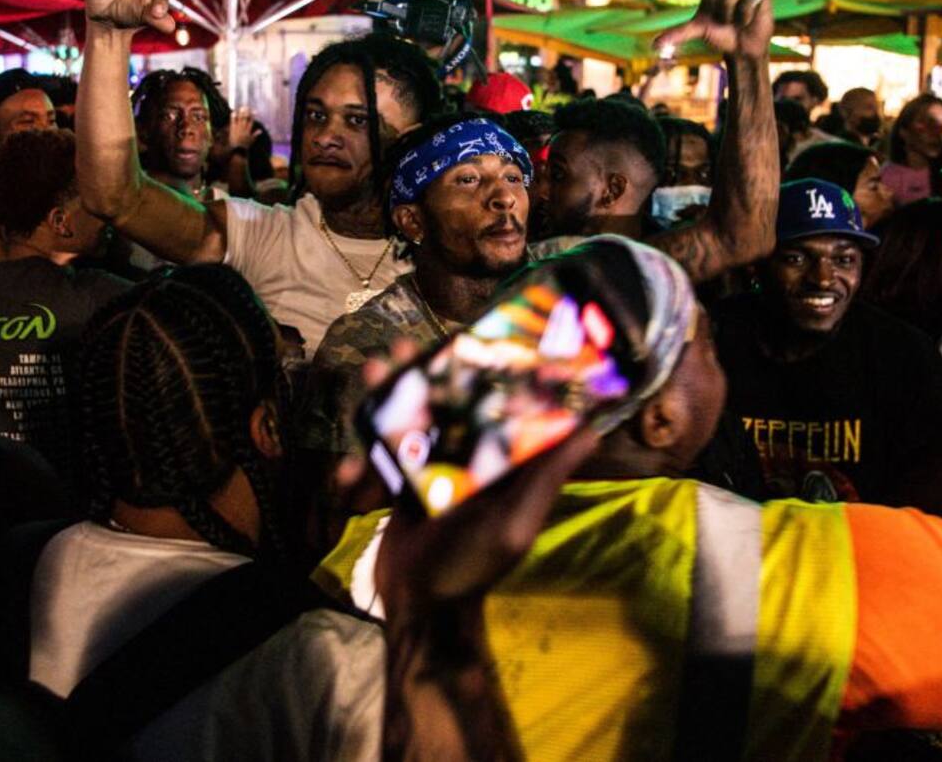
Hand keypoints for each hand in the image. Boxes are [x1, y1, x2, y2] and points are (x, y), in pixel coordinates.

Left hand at [227, 107, 255, 150]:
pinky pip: (233, 122)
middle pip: (246, 118)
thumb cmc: (245, 145)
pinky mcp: (233, 129)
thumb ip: (255, 134)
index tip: (254, 111)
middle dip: (247, 112)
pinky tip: (233, 112)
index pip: (251, 121)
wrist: (238, 149)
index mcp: (249, 130)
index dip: (253, 116)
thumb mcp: (252, 140)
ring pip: (240, 119)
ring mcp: (238, 128)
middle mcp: (244, 128)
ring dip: (241, 113)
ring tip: (242, 108)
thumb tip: (260, 131)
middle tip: (247, 107)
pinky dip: (233, 117)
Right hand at [365, 340, 599, 617]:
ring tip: (370, 373)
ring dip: (386, 397)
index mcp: (502, 463)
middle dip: (423, 373)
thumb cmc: (472, 566)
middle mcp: (470, 458)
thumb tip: (593, 431)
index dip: (489, 368)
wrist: (421, 608)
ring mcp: (433, 469)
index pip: (501, 404)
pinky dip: (361, 460)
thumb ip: (546, 477)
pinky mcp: (402, 484)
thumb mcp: (515, 524)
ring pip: (410, 420)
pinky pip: (382, 457)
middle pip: (448, 402)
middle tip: (402, 347)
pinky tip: (348, 473)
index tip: (473, 334)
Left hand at [653, 0, 772, 60]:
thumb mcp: (696, 31)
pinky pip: (748, 0)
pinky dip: (744, 15)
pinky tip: (748, 19)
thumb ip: (677, 34)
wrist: (741, 48)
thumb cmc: (719, 35)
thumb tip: (654, 46)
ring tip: (736, 19)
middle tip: (723, 18)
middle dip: (715, 6)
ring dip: (730, 13)